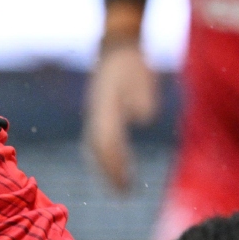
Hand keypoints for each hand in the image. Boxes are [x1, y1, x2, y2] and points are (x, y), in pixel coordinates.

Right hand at [84, 43, 159, 192]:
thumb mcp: (142, 76)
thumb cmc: (132, 62)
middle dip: (108, 171)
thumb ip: (143, 96)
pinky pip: (97, 139)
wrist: (116, 46)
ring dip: (105, 166)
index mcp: (106, 106)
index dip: (113, 162)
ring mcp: (95, 112)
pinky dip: (104, 156)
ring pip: (95, 145)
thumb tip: (143, 117)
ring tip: (119, 186)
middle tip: (122, 193)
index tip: (124, 181)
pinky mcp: (99, 112)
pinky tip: (116, 165)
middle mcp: (96, 112)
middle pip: (97, 148)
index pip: (106, 140)